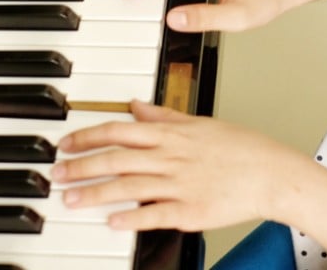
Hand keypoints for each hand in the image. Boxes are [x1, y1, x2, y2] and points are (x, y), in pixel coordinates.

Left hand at [50, 100, 305, 231]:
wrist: (271, 173)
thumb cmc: (239, 148)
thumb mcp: (199, 123)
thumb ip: (163, 115)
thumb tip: (136, 105)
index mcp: (171, 133)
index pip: (119, 130)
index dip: (88, 136)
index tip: (66, 144)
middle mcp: (171, 157)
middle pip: (116, 158)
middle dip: (81, 166)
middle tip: (56, 173)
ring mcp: (179, 184)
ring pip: (128, 186)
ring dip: (94, 193)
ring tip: (70, 199)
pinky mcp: (190, 211)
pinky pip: (154, 214)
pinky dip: (131, 217)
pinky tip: (110, 221)